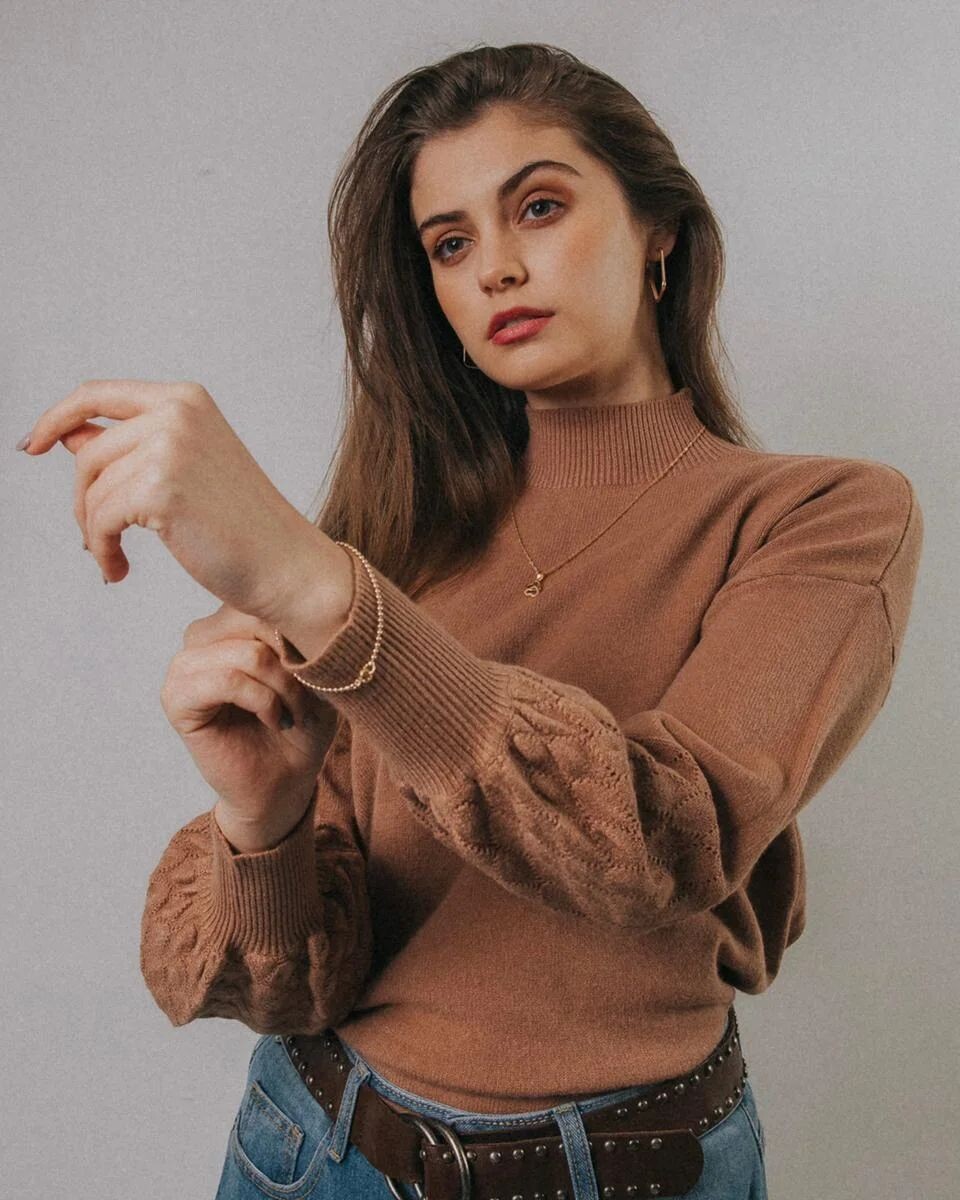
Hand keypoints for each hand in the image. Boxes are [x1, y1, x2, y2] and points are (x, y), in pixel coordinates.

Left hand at [18, 379, 325, 621]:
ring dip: (94, 533)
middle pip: (87, 452)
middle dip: (83, 501)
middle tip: (96, 540)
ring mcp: (169, 446)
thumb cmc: (242, 526)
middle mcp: (177, 412)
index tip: (32, 445)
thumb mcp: (183, 471)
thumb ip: (129, 448)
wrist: (285, 565)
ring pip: (91, 489)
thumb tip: (67, 436)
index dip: (55, 418)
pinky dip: (102, 552)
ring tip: (113, 560)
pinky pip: (100, 520)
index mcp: (185, 399)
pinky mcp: (160, 487)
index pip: (95, 395)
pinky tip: (118, 571)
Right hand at [160, 602, 340, 830]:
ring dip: (284, 688)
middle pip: (257, 619)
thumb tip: (304, 603)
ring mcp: (185, 665)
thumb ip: (303, 632)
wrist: (288, 782)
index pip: (267, 596)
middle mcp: (203, 635)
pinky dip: (262, 701)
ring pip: (248, 654)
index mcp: (232, 619)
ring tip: (294, 712)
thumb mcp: (319, 669)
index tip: (322, 669)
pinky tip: (274, 720)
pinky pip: (227, 681)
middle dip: (294, 663)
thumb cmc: (304, 723)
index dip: (301, 633)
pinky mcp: (176, 697)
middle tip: (308, 697)